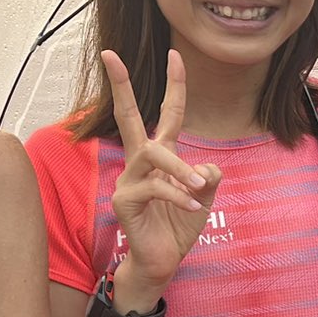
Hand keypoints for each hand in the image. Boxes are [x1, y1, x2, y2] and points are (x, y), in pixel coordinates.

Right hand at [102, 48, 220, 300]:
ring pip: (152, 154)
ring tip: (198, 188)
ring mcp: (129, 180)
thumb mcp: (203, 198)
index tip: (175, 54)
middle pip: (127, 116)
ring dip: (180, 169)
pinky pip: (155, 188)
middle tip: (110, 54)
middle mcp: (140, 162)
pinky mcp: (125, 200)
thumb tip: (206, 168)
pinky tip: (193, 208)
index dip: (174, 86)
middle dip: (121, 85)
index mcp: (161, 156)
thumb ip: (208, 178)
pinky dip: (178, 197)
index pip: (167, 114)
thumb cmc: (178, 227)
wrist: (163, 262)